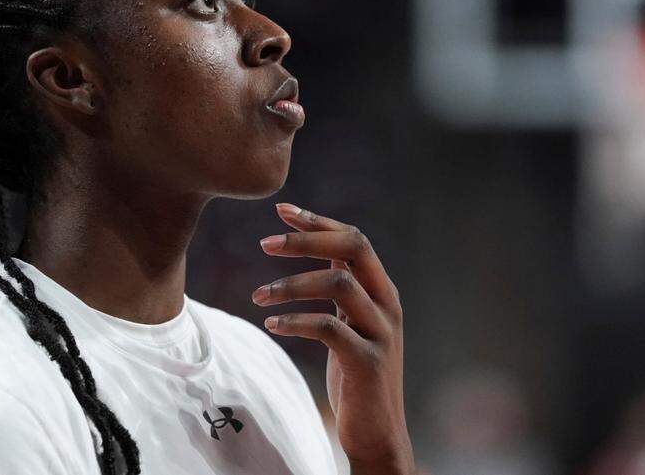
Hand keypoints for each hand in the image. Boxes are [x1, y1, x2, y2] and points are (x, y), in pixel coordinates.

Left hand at [253, 203, 413, 474]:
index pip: (354, 239)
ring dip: (290, 285)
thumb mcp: (352, 323)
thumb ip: (342, 287)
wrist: (378, 434)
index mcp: (382, 291)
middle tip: (264, 243)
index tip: (282, 211)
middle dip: (306, 240)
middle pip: (354, 247)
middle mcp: (386, 304)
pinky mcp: (366, 361)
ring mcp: (380, 332)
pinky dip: (294, 321)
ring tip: (257, 296)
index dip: (317, 222)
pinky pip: (327, 327)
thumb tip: (316, 246)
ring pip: (339, 283)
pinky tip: (272, 325)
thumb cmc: (357, 377)